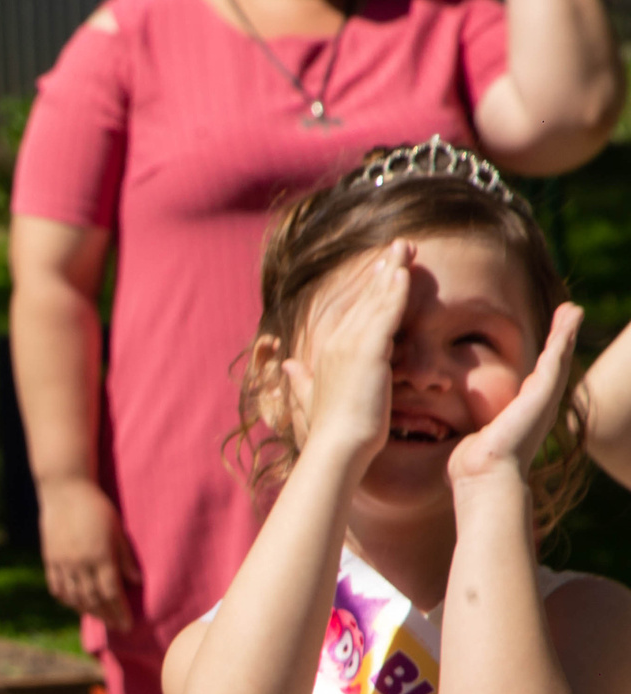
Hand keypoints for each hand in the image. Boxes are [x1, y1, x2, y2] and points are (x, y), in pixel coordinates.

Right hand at [37, 474, 137, 629]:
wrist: (64, 491)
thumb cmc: (96, 507)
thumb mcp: (116, 530)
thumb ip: (125, 557)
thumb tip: (137, 583)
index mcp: (99, 556)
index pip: (111, 592)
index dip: (120, 611)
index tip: (127, 624)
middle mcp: (79, 563)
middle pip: (93, 599)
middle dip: (107, 616)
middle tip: (117, 627)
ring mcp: (62, 563)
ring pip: (74, 597)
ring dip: (88, 611)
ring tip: (100, 618)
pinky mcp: (50, 559)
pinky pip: (57, 587)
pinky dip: (67, 600)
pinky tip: (75, 604)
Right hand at [283, 241, 409, 475]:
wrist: (337, 447)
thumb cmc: (329, 431)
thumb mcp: (312, 399)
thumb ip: (300, 381)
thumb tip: (287, 366)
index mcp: (326, 351)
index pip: (351, 311)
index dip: (368, 288)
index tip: (383, 268)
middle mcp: (336, 342)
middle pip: (363, 297)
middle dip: (383, 269)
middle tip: (400, 246)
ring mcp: (351, 345)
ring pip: (375, 299)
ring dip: (392, 270)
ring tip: (407, 247)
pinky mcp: (368, 351)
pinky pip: (385, 314)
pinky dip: (395, 291)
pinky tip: (405, 272)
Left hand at [451, 301, 583, 487]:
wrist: (484, 477)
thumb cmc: (470, 467)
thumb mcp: (468, 439)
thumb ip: (464, 432)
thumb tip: (439, 434)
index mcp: (521, 414)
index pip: (535, 379)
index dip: (541, 358)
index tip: (545, 339)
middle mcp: (537, 406)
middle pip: (553, 364)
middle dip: (560, 339)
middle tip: (568, 312)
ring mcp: (543, 399)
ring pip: (559, 357)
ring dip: (566, 332)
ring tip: (573, 308)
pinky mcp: (544, 393)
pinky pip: (557, 358)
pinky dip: (565, 336)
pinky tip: (572, 315)